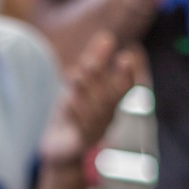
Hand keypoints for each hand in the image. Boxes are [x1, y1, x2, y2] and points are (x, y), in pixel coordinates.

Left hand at [39, 32, 138, 168]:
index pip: (124, 89)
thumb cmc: (74, 115)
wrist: (61, 152)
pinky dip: (75, 115)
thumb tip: (107, 37)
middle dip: (99, 79)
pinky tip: (68, 103)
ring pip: (94, 113)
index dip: (126, 74)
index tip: (126, 56)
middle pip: (107, 98)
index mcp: (111, 104)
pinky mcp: (79, 145)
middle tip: (88, 63)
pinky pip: (80, 130)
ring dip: (84, 92)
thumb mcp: (82, 86)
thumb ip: (95, 62)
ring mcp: (94, 133)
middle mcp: (106, 119)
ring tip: (74, 74)